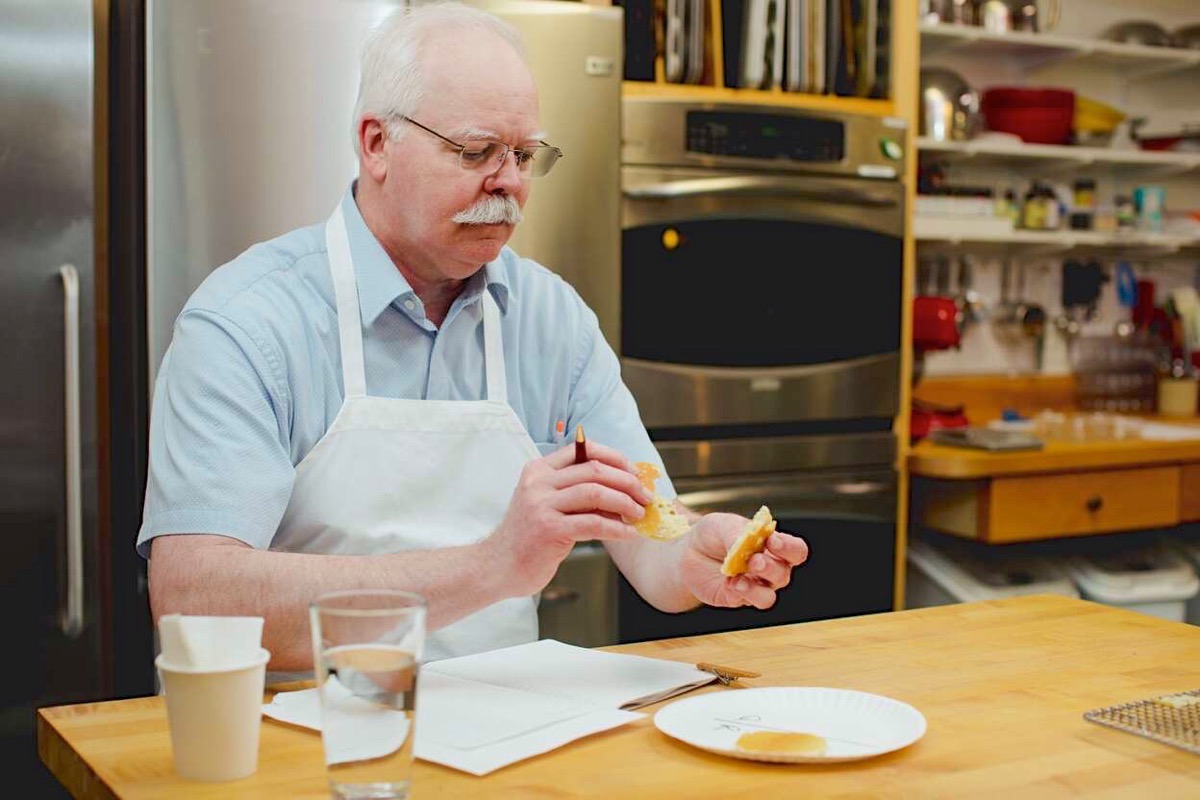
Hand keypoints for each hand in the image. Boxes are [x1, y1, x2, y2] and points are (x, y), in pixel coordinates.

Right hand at [487, 439, 653, 596]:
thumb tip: (621, 489)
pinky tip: (628, 534)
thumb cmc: (528, 537)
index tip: (634, 474)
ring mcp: (541, 505)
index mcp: (539, 470)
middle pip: (594, 469)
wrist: (498, 567)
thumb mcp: (546, 504)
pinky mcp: (549, 530)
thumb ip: (575, 491)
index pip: (583, 450)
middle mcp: (538, 482)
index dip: (615, 458)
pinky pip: (593, 524)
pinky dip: (617, 528)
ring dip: (625, 503)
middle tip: (645, 496)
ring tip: (639, 515)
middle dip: (627, 482)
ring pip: (596, 493)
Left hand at [679, 513, 808, 609]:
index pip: (796, 551)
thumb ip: (736, 531)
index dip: (789, 548)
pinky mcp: (736, 598)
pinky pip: (746, 602)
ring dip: (757, 589)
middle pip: (784, 574)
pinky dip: (739, 593)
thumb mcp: (721, 523)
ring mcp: (753, 586)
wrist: (687, 552)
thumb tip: (744, 543)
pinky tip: (729, 582)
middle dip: (771, 568)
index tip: (773, 540)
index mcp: (772, 547)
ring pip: (768, 596)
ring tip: (740, 577)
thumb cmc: (711, 535)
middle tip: (755, 560)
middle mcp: (768, 569)